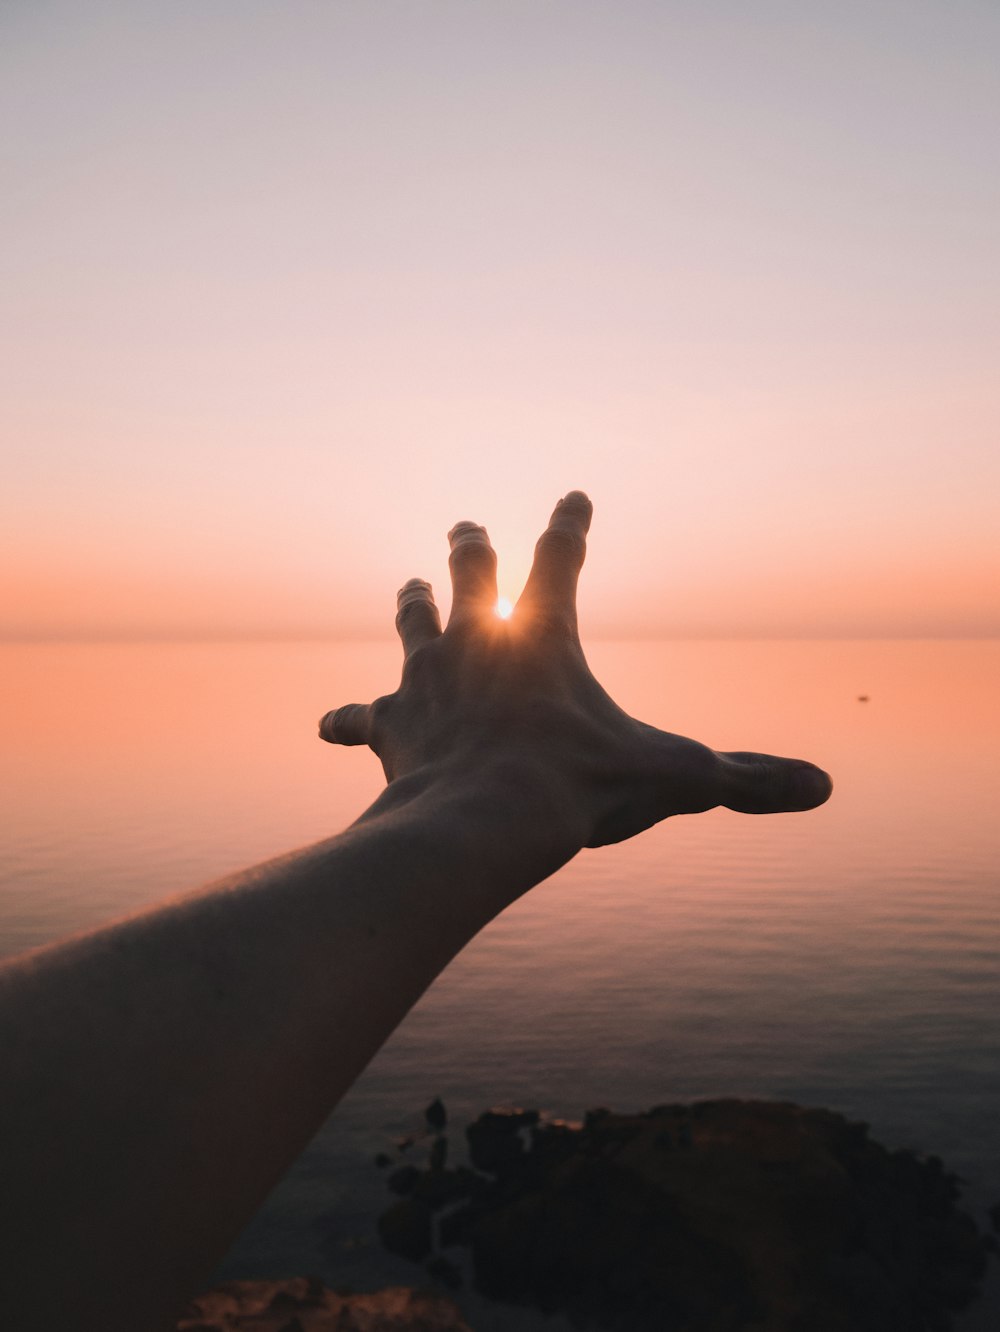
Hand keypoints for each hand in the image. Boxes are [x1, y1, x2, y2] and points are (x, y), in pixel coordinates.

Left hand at [319, 491, 830, 863]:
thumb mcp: (671, 780)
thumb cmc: (573, 792)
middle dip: (471, 546)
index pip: (559, 558)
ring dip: (413, 605)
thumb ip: (744, 782)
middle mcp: (476, 641)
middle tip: (465, 528)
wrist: (476, 825)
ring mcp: (425, 679)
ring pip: (413, 624)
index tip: (573, 495)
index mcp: (541, 636)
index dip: (569, 523)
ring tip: (407, 587)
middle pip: (468, 571)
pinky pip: (360, 717)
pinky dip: (348, 720)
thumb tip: (821, 789)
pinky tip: (327, 724)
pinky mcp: (389, 724)